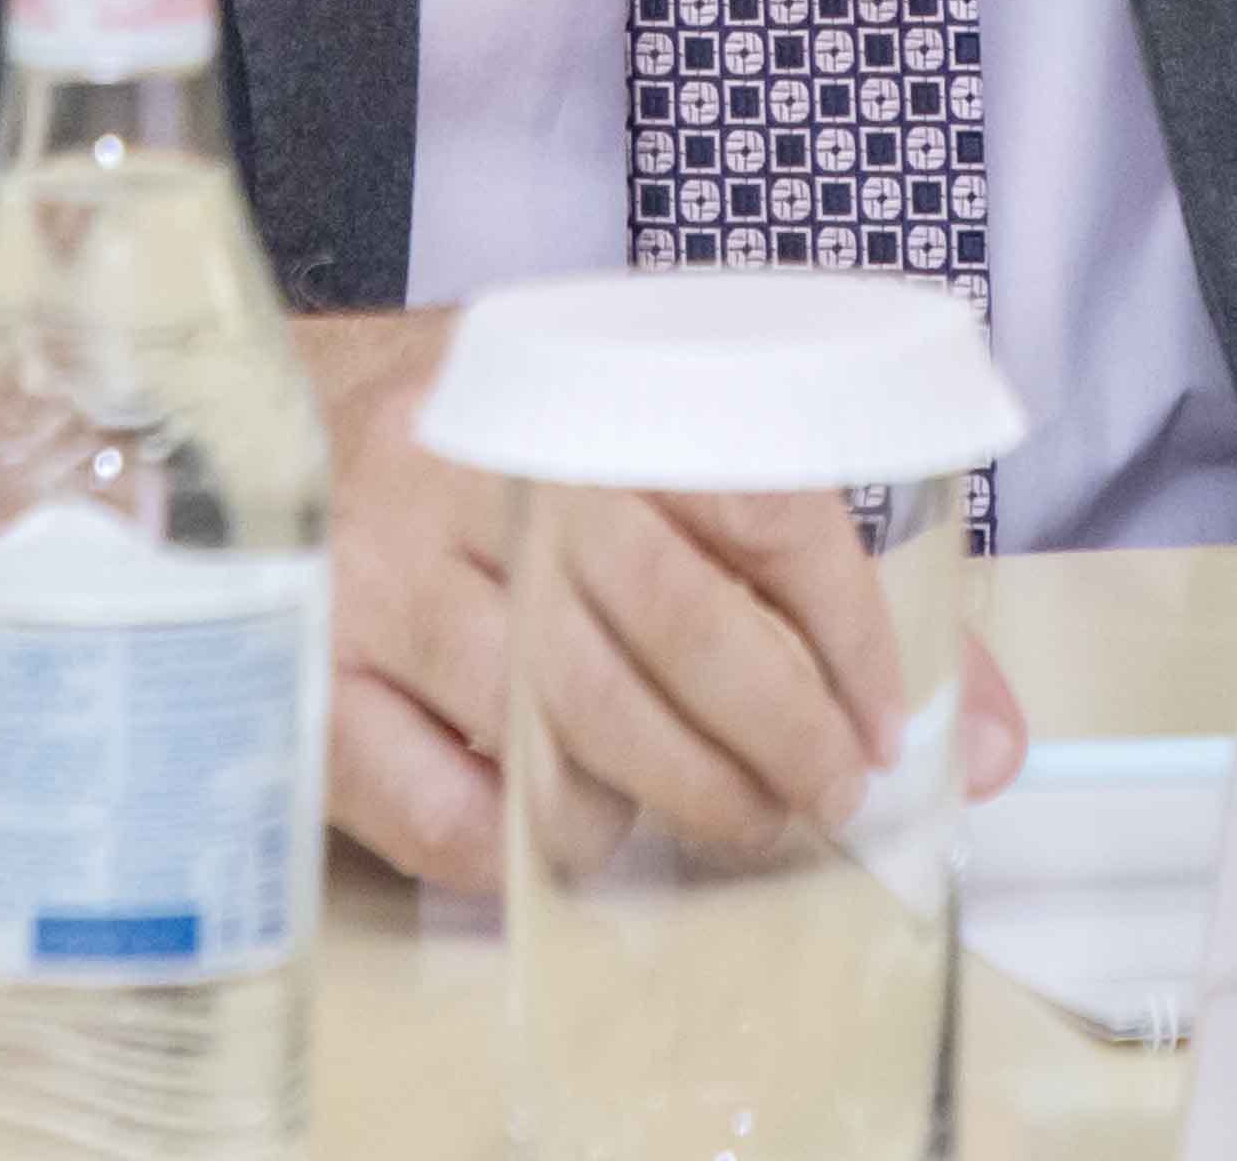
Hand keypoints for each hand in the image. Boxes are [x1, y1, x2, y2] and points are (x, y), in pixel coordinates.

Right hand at [300, 310, 1028, 894]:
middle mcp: (485, 476)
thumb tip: (980, 733)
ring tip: (738, 823)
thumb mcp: (627, 429)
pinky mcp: (314, 678)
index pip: (758, 508)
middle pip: (678, 628)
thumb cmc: (483, 436)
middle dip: (782, 739)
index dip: (846, 632)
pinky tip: (580, 833)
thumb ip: (796, 562)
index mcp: (583, 390)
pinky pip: (446, 809)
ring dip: (682, 802)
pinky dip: (532, 845)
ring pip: (571, 725)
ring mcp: (386, 579)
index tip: (885, 715)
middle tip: (828, 792)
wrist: (257, 406)